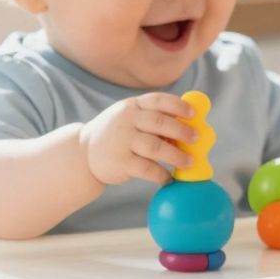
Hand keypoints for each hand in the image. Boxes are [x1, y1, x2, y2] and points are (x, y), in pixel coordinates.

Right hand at [80, 92, 200, 186]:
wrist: (83, 153)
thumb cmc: (117, 135)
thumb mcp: (130, 119)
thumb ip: (154, 119)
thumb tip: (191, 127)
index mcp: (132, 106)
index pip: (158, 100)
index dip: (178, 105)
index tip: (193, 114)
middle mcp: (126, 120)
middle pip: (160, 122)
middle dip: (182, 131)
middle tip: (196, 139)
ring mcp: (122, 141)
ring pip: (156, 147)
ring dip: (176, 155)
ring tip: (189, 162)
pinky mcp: (121, 162)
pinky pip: (147, 169)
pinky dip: (161, 175)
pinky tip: (168, 178)